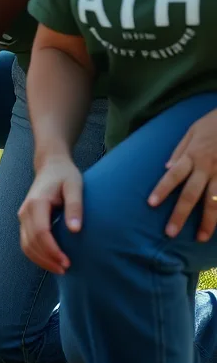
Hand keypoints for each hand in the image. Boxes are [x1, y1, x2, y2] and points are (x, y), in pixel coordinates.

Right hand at [18, 152, 81, 273]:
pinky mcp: (25, 220)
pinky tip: (51, 261)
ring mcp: (23, 216)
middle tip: (67, 269)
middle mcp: (25, 210)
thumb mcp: (75, 186)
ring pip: (25, 245)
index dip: (52, 250)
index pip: (40, 232)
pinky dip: (36, 255)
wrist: (51, 166)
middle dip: (47, 259)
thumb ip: (75, 206)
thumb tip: (75, 230)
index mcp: (36, 203)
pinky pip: (26, 242)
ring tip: (60, 269)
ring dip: (41, 260)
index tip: (67, 262)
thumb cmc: (65, 175)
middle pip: (30, 242)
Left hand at [149, 108, 216, 240]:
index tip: (151, 204)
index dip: (163, 190)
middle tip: (170, 232)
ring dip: (208, 222)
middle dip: (181, 214)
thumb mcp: (192, 130)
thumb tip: (167, 166)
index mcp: (193, 156)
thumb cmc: (213, 124)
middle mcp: (207, 168)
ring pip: (215, 202)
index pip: (174, 175)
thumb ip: (180, 149)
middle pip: (192, 194)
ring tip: (201, 238)